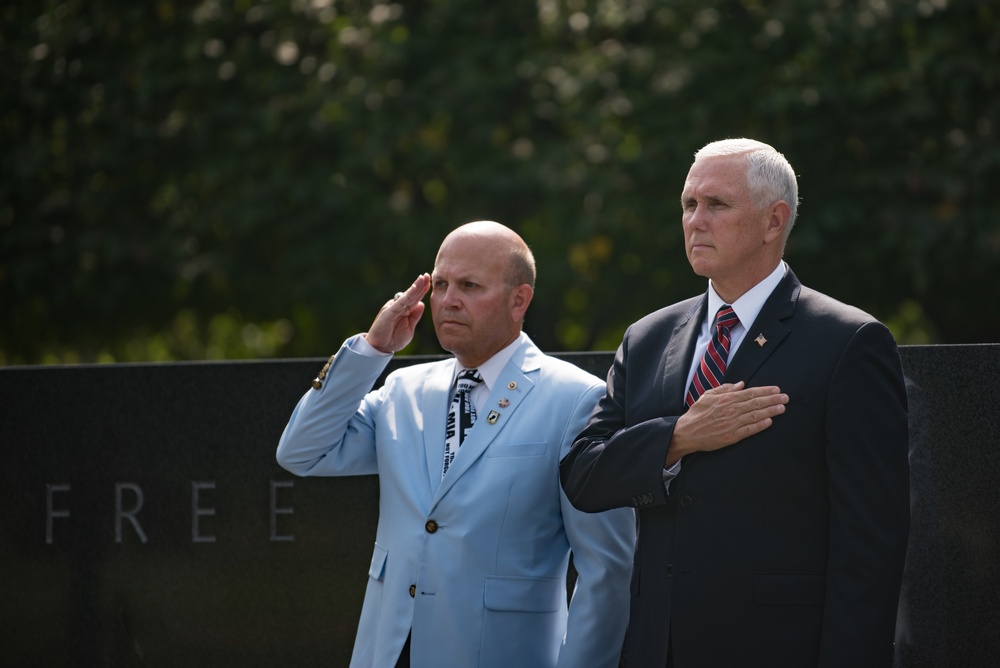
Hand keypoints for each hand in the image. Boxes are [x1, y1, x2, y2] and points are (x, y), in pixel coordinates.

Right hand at [364, 273, 430, 353]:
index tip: (430, 281)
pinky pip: (400, 302)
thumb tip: (422, 304)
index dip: (423, 290)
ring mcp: (394, 308)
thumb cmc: (394, 339)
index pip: (416, 298)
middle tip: (428, 274)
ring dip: (415, 286)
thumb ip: (415, 316)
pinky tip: (414, 289)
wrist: (380, 347)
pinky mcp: (389, 312)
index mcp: (405, 311)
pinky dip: (407, 295)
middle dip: (421, 284)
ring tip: (422, 278)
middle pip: (412, 294)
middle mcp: (400, 307)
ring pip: (407, 296)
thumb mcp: (409, 328)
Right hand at [666, 381, 787, 466]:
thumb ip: (725, 389)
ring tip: (782, 408)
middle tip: (786, 397)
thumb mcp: (708, 395)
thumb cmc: (697, 413)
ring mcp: (732, 423)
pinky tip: (770, 422)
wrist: (687, 432)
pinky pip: (750, 430)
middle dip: (773, 399)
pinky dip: (760, 425)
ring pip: (756, 415)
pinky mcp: (732, 436)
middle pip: (756, 403)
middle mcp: (731, 410)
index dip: (765, 391)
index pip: (750, 393)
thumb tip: (741, 384)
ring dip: (771, 411)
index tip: (777, 389)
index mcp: (726, 399)